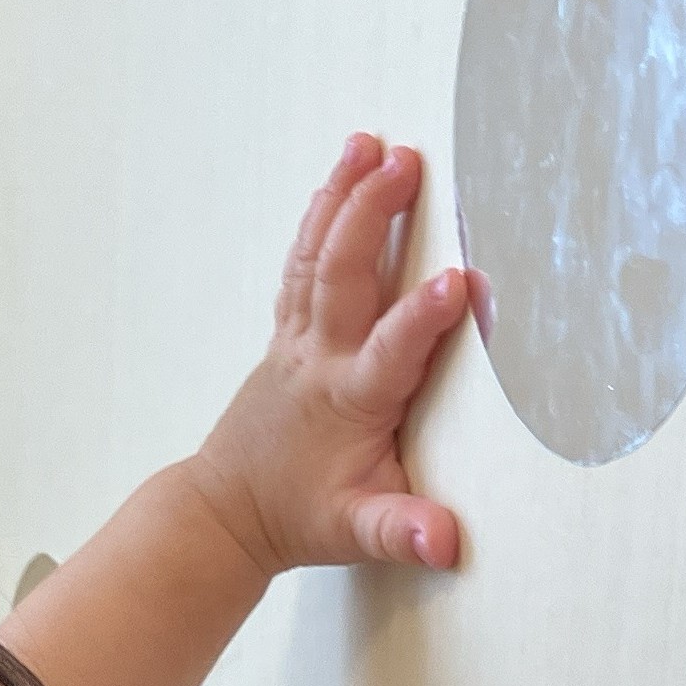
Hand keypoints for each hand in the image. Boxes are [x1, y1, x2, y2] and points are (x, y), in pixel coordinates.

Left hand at [192, 135, 467, 576]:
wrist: (227, 511)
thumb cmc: (299, 518)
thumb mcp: (358, 532)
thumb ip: (403, 531)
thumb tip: (445, 541)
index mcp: (348, 401)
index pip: (392, 351)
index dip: (424, 319)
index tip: (459, 280)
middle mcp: (319, 360)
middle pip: (344, 276)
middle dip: (373, 216)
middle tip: (405, 163)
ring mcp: (297, 339)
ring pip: (317, 256)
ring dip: (343, 197)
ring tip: (369, 144)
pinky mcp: (287, 330)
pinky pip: (303, 261)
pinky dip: (322, 215)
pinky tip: (341, 173)